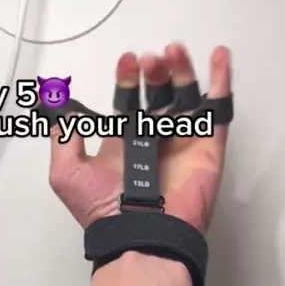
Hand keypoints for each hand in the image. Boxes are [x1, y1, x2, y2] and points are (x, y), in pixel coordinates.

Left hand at [49, 43, 232, 232]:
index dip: (127, 81)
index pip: (127, 103)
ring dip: (182, 70)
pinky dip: (222, 82)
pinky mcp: (207, 148)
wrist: (140, 234)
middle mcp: (154, 142)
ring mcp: (182, 143)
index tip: (127, 62)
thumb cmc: (104, 210)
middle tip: (149, 59)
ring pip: (187, 98)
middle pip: (158, 95)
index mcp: (124, 146)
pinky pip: (218, 112)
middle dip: (154, 72)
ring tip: (173, 52)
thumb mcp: (66, 173)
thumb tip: (62, 113)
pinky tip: (220, 57)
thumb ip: (63, 140)